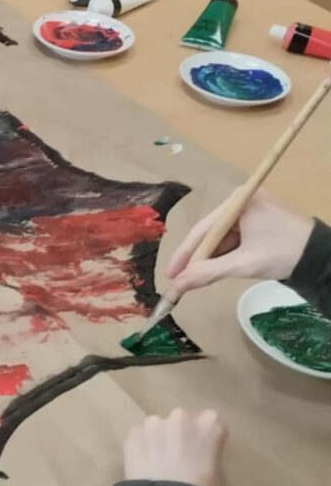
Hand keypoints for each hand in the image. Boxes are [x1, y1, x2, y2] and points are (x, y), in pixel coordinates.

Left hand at [124, 409, 226, 485]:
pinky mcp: (134, 433)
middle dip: (179, 434)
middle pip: (181, 420)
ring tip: (158, 465)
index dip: (203, 437)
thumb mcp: (217, 472)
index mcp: (210, 424)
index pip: (209, 421)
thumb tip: (194, 454)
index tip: (200, 451)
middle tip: (178, 457)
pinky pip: (140, 438)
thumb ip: (207, 452)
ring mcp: (155, 423)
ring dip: (158, 439)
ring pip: (157, 427)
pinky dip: (141, 449)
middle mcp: (181, 417)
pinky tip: (144, 467)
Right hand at [167, 191, 313, 294]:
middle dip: (197, 258)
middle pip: (210, 233)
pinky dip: (225, 255)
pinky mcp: (258, 221)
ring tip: (195, 278)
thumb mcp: (244, 264)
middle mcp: (242, 200)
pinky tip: (214, 269)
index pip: (203, 229)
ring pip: (221, 237)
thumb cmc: (284, 254)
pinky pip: (233, 238)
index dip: (184, 254)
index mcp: (239, 201)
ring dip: (210, 258)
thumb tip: (177, 285)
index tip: (170, 274)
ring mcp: (251, 210)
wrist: (323, 259)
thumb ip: (208, 273)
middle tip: (180, 280)